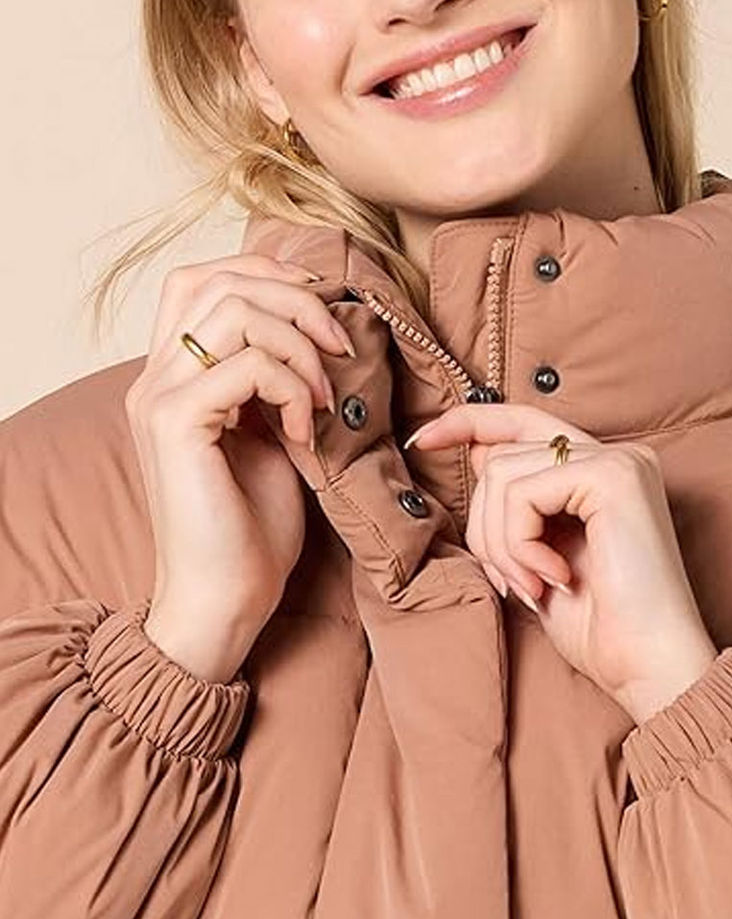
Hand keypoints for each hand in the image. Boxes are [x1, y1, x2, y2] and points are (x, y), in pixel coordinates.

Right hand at [125, 253, 355, 682]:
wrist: (228, 595)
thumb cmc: (253, 526)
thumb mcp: (273, 436)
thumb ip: (276, 382)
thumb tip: (317, 335)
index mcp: (174, 376)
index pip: (202, 280)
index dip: (267, 275)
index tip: (324, 310)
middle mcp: (155, 377)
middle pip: (219, 281)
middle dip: (297, 302)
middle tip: (340, 350)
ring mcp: (158, 398)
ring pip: (233, 311)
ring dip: (299, 345)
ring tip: (324, 397)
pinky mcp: (174, 425)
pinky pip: (245, 367)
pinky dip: (292, 388)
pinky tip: (306, 430)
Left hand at [405, 403, 718, 724]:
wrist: (649, 668)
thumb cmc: (599, 626)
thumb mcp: (539, 555)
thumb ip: (518, 503)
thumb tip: (480, 452)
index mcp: (602, 471)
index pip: (521, 421)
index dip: (467, 422)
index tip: (423, 439)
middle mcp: (617, 455)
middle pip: (502, 454)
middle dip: (484, 523)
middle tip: (509, 580)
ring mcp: (618, 461)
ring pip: (504, 474)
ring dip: (500, 542)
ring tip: (530, 585)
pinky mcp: (613, 477)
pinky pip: (523, 493)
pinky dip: (518, 544)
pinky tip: (551, 579)